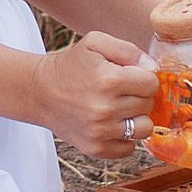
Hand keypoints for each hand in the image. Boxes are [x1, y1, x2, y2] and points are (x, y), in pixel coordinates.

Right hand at [30, 31, 160, 156]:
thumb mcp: (94, 43)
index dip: (143, 78)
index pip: (151, 84)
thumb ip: (128, 50)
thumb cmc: (70, 65)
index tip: (129, 77)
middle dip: (138, 96)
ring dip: (135, 118)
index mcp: (109, 80)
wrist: (39, 92)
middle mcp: (106, 109)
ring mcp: (100, 132)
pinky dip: (123, 138)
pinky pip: (128, 148)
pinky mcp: (95, 148)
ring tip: (118, 109)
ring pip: (144, 129)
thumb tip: (153, 68)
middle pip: (148, 105)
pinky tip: (110, 124)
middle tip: (118, 91)